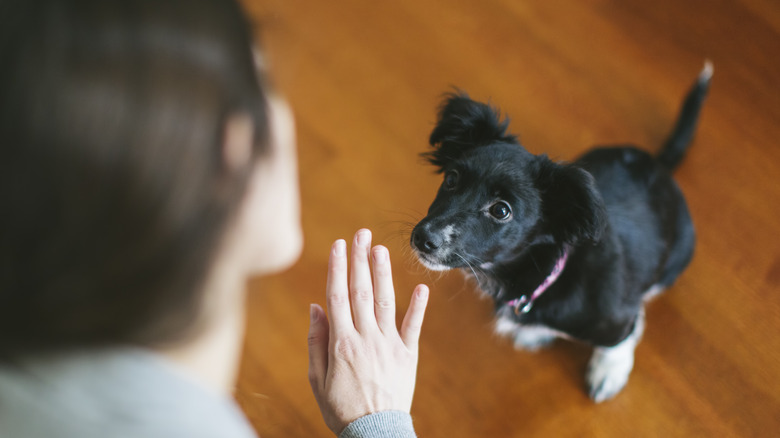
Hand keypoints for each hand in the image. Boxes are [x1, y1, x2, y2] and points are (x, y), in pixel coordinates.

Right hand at [307, 229, 429, 434]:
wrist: (374, 434)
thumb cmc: (341, 407)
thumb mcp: (317, 378)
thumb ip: (316, 341)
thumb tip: (317, 307)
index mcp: (341, 342)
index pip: (338, 296)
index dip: (338, 268)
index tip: (339, 245)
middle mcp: (365, 338)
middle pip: (361, 291)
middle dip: (360, 259)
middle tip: (362, 233)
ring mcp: (389, 345)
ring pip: (385, 302)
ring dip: (383, 273)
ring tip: (381, 248)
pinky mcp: (407, 355)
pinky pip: (413, 327)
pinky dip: (418, 307)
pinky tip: (421, 286)